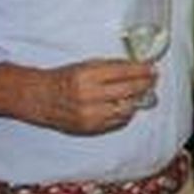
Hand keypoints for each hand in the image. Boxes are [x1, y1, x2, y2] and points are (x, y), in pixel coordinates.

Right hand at [28, 58, 156, 134]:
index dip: (142, 70)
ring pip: (127, 108)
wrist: (40, 98)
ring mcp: (90, 114)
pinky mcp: (90, 128)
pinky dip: (126, 112)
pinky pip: (117, 121)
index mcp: (86, 75)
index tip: (152, 69)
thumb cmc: (64, 79)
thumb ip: (111, 67)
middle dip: (145, 84)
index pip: (124, 72)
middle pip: (129, 90)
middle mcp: (88, 96)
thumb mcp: (85, 65)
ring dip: (137, 100)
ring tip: (142, 93)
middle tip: (152, 80)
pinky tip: (127, 105)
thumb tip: (138, 66)